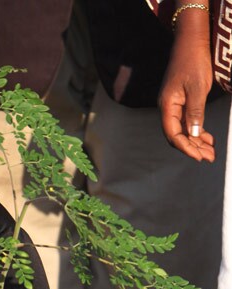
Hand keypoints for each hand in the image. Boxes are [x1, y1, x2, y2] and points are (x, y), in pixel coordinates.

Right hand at [160, 19, 214, 160]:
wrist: (191, 41)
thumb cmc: (193, 61)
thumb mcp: (197, 87)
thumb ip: (195, 112)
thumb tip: (194, 135)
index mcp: (168, 106)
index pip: (173, 135)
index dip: (186, 147)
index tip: (199, 156)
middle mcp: (168, 109)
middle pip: (178, 136)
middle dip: (193, 148)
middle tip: (209, 158)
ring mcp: (175, 106)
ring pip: (184, 130)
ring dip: (197, 142)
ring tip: (211, 151)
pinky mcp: (182, 102)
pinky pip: (188, 122)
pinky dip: (198, 131)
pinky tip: (208, 138)